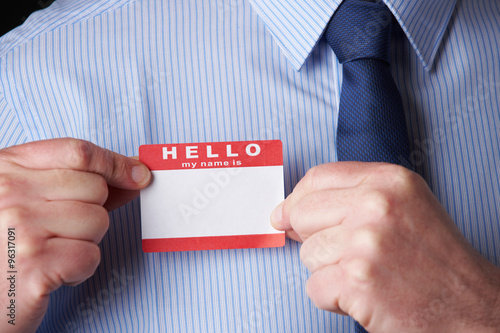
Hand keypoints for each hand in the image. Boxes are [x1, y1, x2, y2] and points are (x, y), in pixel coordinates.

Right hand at [0, 138, 150, 332]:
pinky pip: (90, 256)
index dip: (115, 163)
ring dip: (86, 241)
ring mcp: (21, 228)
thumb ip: (78, 182)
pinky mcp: (33, 266)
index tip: (138, 175)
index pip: (78, 152)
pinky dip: (80, 269)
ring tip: (52, 251)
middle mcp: (11, 193)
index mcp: (9, 168)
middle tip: (59, 231)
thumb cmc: (7, 243)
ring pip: (98, 221)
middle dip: (92, 212)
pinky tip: (52, 272)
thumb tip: (134, 174)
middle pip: (96, 188)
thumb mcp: (29, 198)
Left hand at [271, 162, 499, 331]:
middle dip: (312, 238)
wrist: (471, 306)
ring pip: (307, 254)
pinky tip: (363, 295)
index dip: (297, 199)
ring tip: (366, 274)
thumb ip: (351, 196)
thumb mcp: (404, 205)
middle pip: (302, 213)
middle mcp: (376, 205)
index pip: (317, 178)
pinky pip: (314, 287)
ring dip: (328, 271)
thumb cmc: (435, 258)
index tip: (287, 214)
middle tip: (342, 253)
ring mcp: (366, 242)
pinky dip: (332, 298)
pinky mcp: (358, 280)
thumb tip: (287, 210)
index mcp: (388, 180)